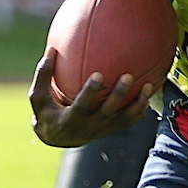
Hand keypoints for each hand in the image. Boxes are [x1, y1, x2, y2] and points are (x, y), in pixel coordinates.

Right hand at [28, 50, 155, 147]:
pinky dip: (141, 108)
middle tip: (128, 76)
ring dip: (138, 104)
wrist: (58, 139)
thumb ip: (43, 75)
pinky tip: (151, 91)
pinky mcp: (112, 129)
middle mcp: (88, 127)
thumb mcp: (37, 97)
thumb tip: (51, 49)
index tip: (99, 74)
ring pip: (124, 119)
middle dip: (119, 95)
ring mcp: (102, 130)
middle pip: (108, 112)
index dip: (91, 92)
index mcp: (70, 120)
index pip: (82, 106)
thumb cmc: (46, 112)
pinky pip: (130, 120)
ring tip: (149, 86)